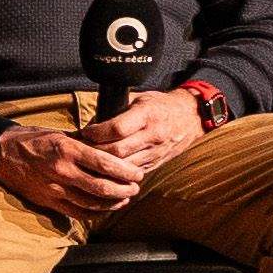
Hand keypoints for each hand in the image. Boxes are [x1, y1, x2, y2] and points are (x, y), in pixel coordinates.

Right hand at [0, 122, 139, 218]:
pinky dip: (95, 213)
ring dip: (113, 203)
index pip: (104, 164)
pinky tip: (106, 209)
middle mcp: (62, 171)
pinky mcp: (49, 202)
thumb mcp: (60, 134)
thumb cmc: (33, 140)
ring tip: (125, 199)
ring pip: (92, 203)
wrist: (3, 154)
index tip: (137, 173)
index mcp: (67, 150)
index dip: (125, 171)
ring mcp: (55, 189)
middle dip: (124, 190)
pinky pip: (78, 213)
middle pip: (102, 187)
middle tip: (135, 188)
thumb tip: (111, 149)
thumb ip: (85, 144)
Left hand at [77, 87, 212, 172]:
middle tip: (81, 149)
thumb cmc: (161, 105)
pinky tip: (104, 170)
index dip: (96, 132)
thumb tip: (91, 122)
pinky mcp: (156, 164)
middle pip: (118, 150)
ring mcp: (155, 152)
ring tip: (89, 161)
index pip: (117, 129)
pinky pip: (133, 173)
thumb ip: (116, 108)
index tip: (84, 132)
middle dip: (96, 151)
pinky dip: (117, 173)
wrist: (191, 118)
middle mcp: (153, 135)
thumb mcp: (139, 98)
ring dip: (104, 166)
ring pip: (124, 166)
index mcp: (147, 115)